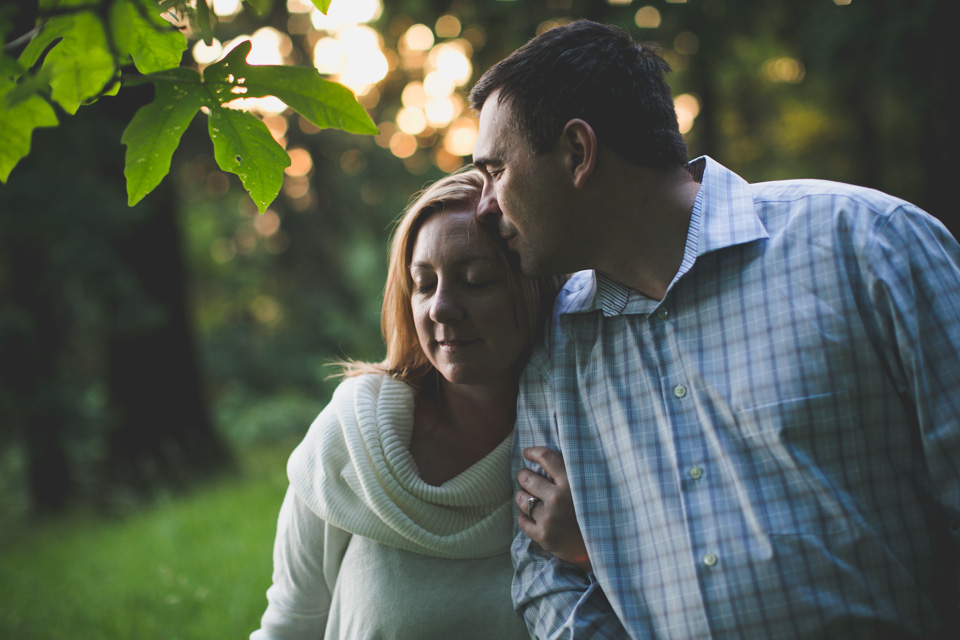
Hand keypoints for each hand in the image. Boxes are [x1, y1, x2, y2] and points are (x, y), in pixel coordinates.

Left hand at [515, 446, 590, 572]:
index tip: (527, 452)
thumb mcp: (590, 488)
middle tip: (525, 477)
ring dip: (523, 496)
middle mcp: (558, 499)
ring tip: (529, 498)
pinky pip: (522, 520)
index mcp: (571, 483)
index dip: (533, 452)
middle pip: (526, 478)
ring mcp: (549, 518)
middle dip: (523, 476)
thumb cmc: (597, 513)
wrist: (603, 548)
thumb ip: (572, 474)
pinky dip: (525, 516)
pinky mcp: (543, 536)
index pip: (546, 457)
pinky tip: (533, 516)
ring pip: (522, 499)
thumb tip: (549, 458)